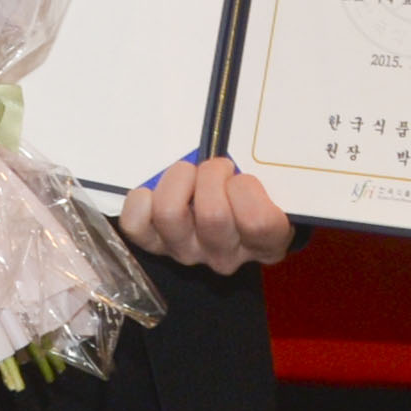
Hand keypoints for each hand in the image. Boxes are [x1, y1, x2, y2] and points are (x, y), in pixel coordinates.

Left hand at [117, 153, 293, 273]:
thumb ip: (268, 177)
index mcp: (265, 245)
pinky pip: (136, 225)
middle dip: (212, 174)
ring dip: (178, 179)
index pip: (258, 222)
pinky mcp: (155, 245)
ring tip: (189, 172)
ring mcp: (187, 253)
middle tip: (217, 166)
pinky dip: (141, 201)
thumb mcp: (274, 189)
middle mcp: (225, 257)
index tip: (241, 177)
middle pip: (213, 215)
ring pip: (170, 213)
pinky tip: (156, 191)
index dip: (246, 188)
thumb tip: (249, 153)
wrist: (231, 216)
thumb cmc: (253, 196)